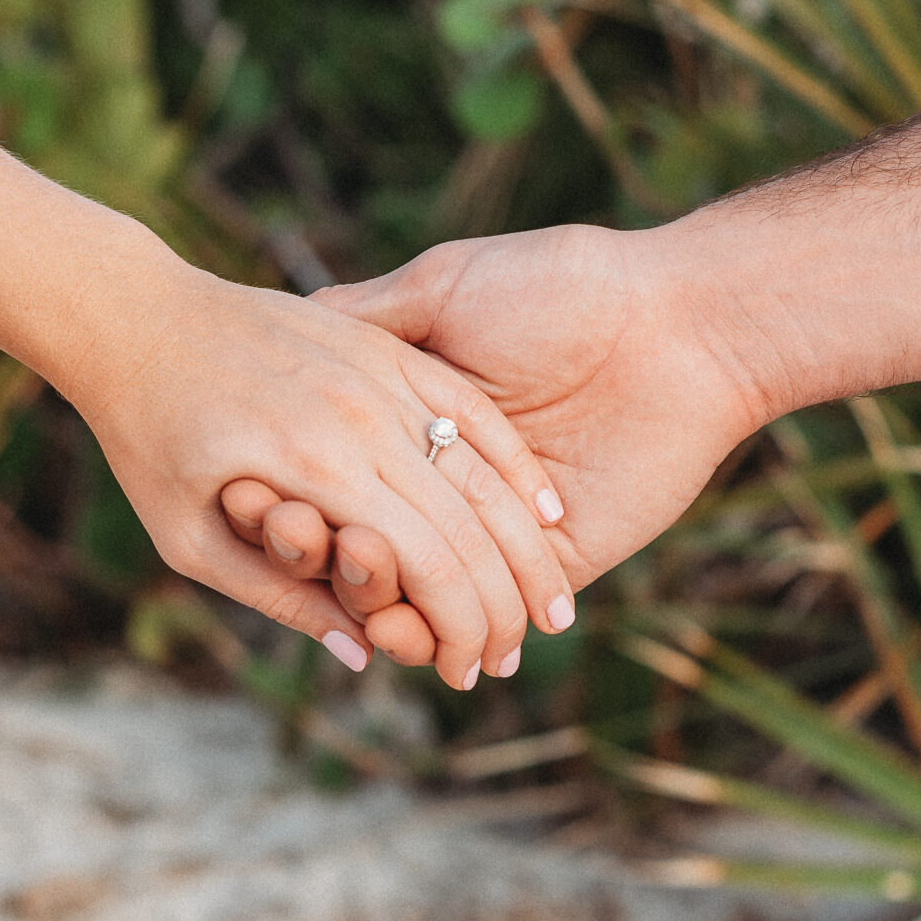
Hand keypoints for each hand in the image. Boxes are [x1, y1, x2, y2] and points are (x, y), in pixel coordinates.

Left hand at [63, 247, 574, 688]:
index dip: (459, 629)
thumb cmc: (149, 440)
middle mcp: (363, 422)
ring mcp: (381, 378)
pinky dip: (512, 462)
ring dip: (527, 544)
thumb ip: (279, 597)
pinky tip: (546, 508)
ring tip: (553, 600)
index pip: (427, 566)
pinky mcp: (386, 349)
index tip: (472, 672)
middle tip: (519, 654)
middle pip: (467, 527)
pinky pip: (469, 409)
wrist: (137, 318)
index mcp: (317, 475)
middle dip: (503, 603)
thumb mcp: (190, 541)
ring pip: (483, 470)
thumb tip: (362, 653)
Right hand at [218, 222, 769, 664]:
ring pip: (407, 592)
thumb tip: (280, 328)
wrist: (678, 323)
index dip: (283, 490)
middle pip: (359, 542)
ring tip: (346, 569)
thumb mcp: (444, 290)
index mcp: (417, 422)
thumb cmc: (561, 287)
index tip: (242, 488)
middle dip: (312, 549)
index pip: (332, 478)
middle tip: (283, 531)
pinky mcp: (550, 572)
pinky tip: (395, 625)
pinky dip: (425, 633)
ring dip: (363, 596)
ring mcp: (496, 533)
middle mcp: (448, 483)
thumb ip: (369, 319)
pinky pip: (476, 618)